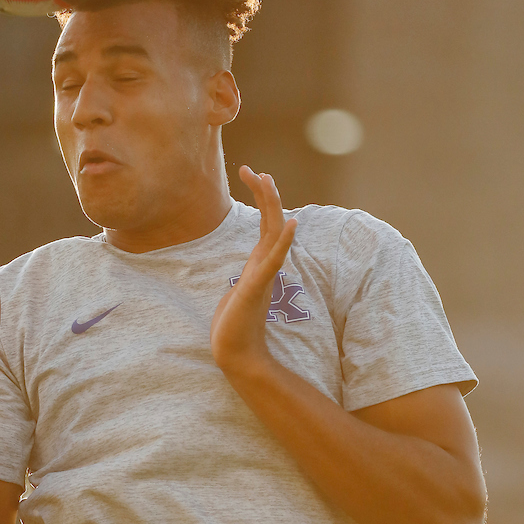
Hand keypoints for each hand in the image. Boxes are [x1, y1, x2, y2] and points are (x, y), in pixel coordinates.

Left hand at [210, 166, 296, 373]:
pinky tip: (290, 224)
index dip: (261, 199)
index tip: (250, 174)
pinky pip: (273, 261)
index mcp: (260, 263)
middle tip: (252, 170)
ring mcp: (263, 275)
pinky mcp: (258, 288)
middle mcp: (265, 265)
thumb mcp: (238, 291)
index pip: (265, 224)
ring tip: (267, 181)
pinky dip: (283, 241)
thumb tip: (247, 271)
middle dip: (264, 194)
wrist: (234, 353)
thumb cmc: (233, 326)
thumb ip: (247, 277)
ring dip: (271, 207)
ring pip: (272, 234)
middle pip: (271, 221)